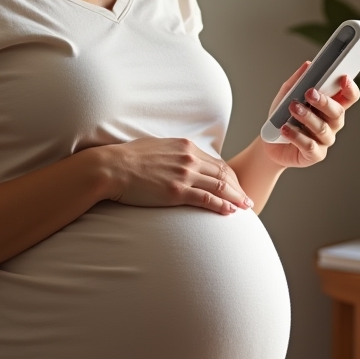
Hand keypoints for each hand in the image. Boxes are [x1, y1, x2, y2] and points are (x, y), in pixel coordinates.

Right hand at [96, 137, 252, 214]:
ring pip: (220, 187)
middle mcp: (189, 158)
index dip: (230, 176)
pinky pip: (207, 199)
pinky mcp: (177, 191)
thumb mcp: (156, 148)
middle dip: (239, 188)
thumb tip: (178, 161)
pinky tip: (230, 212)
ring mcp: (184, 175)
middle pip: (224, 174)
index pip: (217, 162)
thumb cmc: (128, 159)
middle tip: (248, 199)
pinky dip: (222, 205)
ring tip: (246, 208)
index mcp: (185, 146)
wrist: (111, 167)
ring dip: (236, 198)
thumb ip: (173, 154)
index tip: (236, 186)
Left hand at [262, 61, 359, 168]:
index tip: (343, 78)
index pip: (348, 97)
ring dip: (307, 117)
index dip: (350, 88)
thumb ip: (298, 81)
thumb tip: (308, 65)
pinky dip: (296, 136)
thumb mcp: (286, 95)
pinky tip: (285, 129)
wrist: (269, 143)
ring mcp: (325, 140)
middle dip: (325, 102)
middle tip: (310, 93)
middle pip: (338, 112)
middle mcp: (332, 124)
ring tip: (292, 108)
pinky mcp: (315, 155)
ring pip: (322, 128)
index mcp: (330, 106)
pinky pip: (309, 145)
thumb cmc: (282, 117)